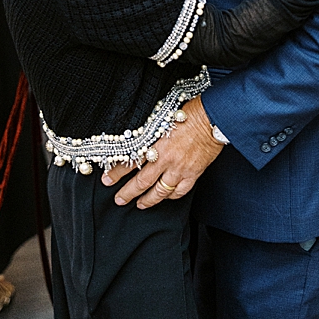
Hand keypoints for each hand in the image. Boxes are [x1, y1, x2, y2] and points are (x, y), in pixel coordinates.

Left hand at [102, 96, 223, 207]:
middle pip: (142, 181)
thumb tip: (135, 142)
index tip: (106, 180)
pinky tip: (166, 197)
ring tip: (140, 205)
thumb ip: (148, 134)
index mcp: (153, 143)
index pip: (129, 162)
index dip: (116, 172)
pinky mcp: (193, 174)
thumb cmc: (187, 113)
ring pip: (160, 191)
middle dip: (128, 193)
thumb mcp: (160, 119)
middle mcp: (164, 159)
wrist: (212, 118)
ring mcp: (179, 168)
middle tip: (119, 199)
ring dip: (148, 200)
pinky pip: (180, 191)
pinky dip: (171, 196)